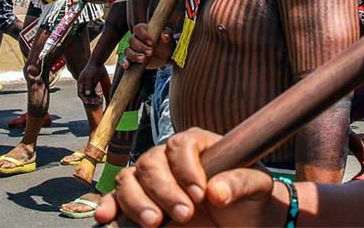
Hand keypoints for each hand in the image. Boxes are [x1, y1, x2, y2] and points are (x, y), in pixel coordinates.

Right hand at [77, 60, 107, 105]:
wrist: (98, 62)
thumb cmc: (93, 69)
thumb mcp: (90, 78)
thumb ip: (88, 86)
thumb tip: (87, 93)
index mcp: (80, 83)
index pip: (80, 94)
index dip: (84, 99)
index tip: (89, 102)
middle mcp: (84, 84)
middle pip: (86, 95)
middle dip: (90, 99)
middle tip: (96, 102)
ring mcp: (89, 83)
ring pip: (90, 93)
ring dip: (94, 97)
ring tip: (99, 100)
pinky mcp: (94, 82)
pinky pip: (94, 90)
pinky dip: (97, 94)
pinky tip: (100, 95)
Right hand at [93, 128, 282, 226]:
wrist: (241, 221)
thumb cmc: (249, 197)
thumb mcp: (256, 187)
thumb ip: (241, 182)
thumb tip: (217, 191)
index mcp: (198, 144)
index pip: (181, 145)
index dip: (187, 168)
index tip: (201, 194)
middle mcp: (169, 158)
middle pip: (151, 162)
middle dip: (165, 190)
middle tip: (185, 215)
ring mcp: (152, 180)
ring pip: (129, 179)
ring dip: (137, 201)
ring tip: (154, 223)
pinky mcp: (140, 202)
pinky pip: (116, 198)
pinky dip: (109, 206)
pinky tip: (107, 217)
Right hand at [122, 23, 172, 69]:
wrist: (164, 56)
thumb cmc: (165, 43)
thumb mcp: (168, 38)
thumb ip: (167, 35)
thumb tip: (165, 36)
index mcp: (144, 30)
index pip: (138, 28)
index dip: (143, 35)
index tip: (151, 41)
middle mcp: (136, 38)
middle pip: (132, 40)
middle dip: (141, 47)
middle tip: (150, 52)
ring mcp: (132, 49)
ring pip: (128, 50)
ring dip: (134, 55)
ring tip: (143, 59)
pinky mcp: (131, 59)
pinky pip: (125, 60)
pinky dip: (125, 62)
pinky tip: (127, 65)